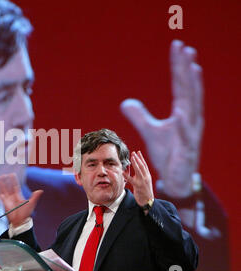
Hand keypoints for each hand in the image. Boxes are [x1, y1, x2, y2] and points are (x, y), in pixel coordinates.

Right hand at [0, 173, 42, 227]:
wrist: (20, 221)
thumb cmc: (26, 213)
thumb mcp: (31, 204)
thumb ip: (35, 197)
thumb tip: (40, 191)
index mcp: (18, 195)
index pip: (15, 185)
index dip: (13, 180)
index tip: (11, 174)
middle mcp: (12, 196)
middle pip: (8, 187)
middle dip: (5, 181)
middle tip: (3, 175)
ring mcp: (8, 200)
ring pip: (3, 191)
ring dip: (0, 186)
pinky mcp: (4, 204)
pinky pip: (0, 199)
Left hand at [120, 40, 203, 197]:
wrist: (176, 177)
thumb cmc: (168, 153)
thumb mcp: (151, 132)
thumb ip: (139, 116)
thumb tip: (125, 102)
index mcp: (183, 112)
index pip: (181, 85)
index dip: (178, 66)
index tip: (177, 46)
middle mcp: (190, 118)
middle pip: (189, 89)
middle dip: (186, 68)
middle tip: (185, 47)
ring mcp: (190, 132)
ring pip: (192, 105)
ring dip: (192, 86)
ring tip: (192, 66)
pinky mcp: (187, 147)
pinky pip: (186, 131)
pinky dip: (185, 119)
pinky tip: (182, 110)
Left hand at [123, 151, 153, 209]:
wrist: (148, 202)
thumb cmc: (145, 193)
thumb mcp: (145, 183)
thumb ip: (141, 177)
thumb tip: (136, 173)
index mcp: (147, 176)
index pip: (144, 165)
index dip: (141, 158)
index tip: (138, 152)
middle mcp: (146, 177)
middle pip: (142, 166)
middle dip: (138, 158)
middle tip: (134, 152)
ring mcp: (142, 181)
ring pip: (139, 170)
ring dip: (135, 163)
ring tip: (132, 157)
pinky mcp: (138, 186)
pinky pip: (131, 180)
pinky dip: (127, 175)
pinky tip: (122, 172)